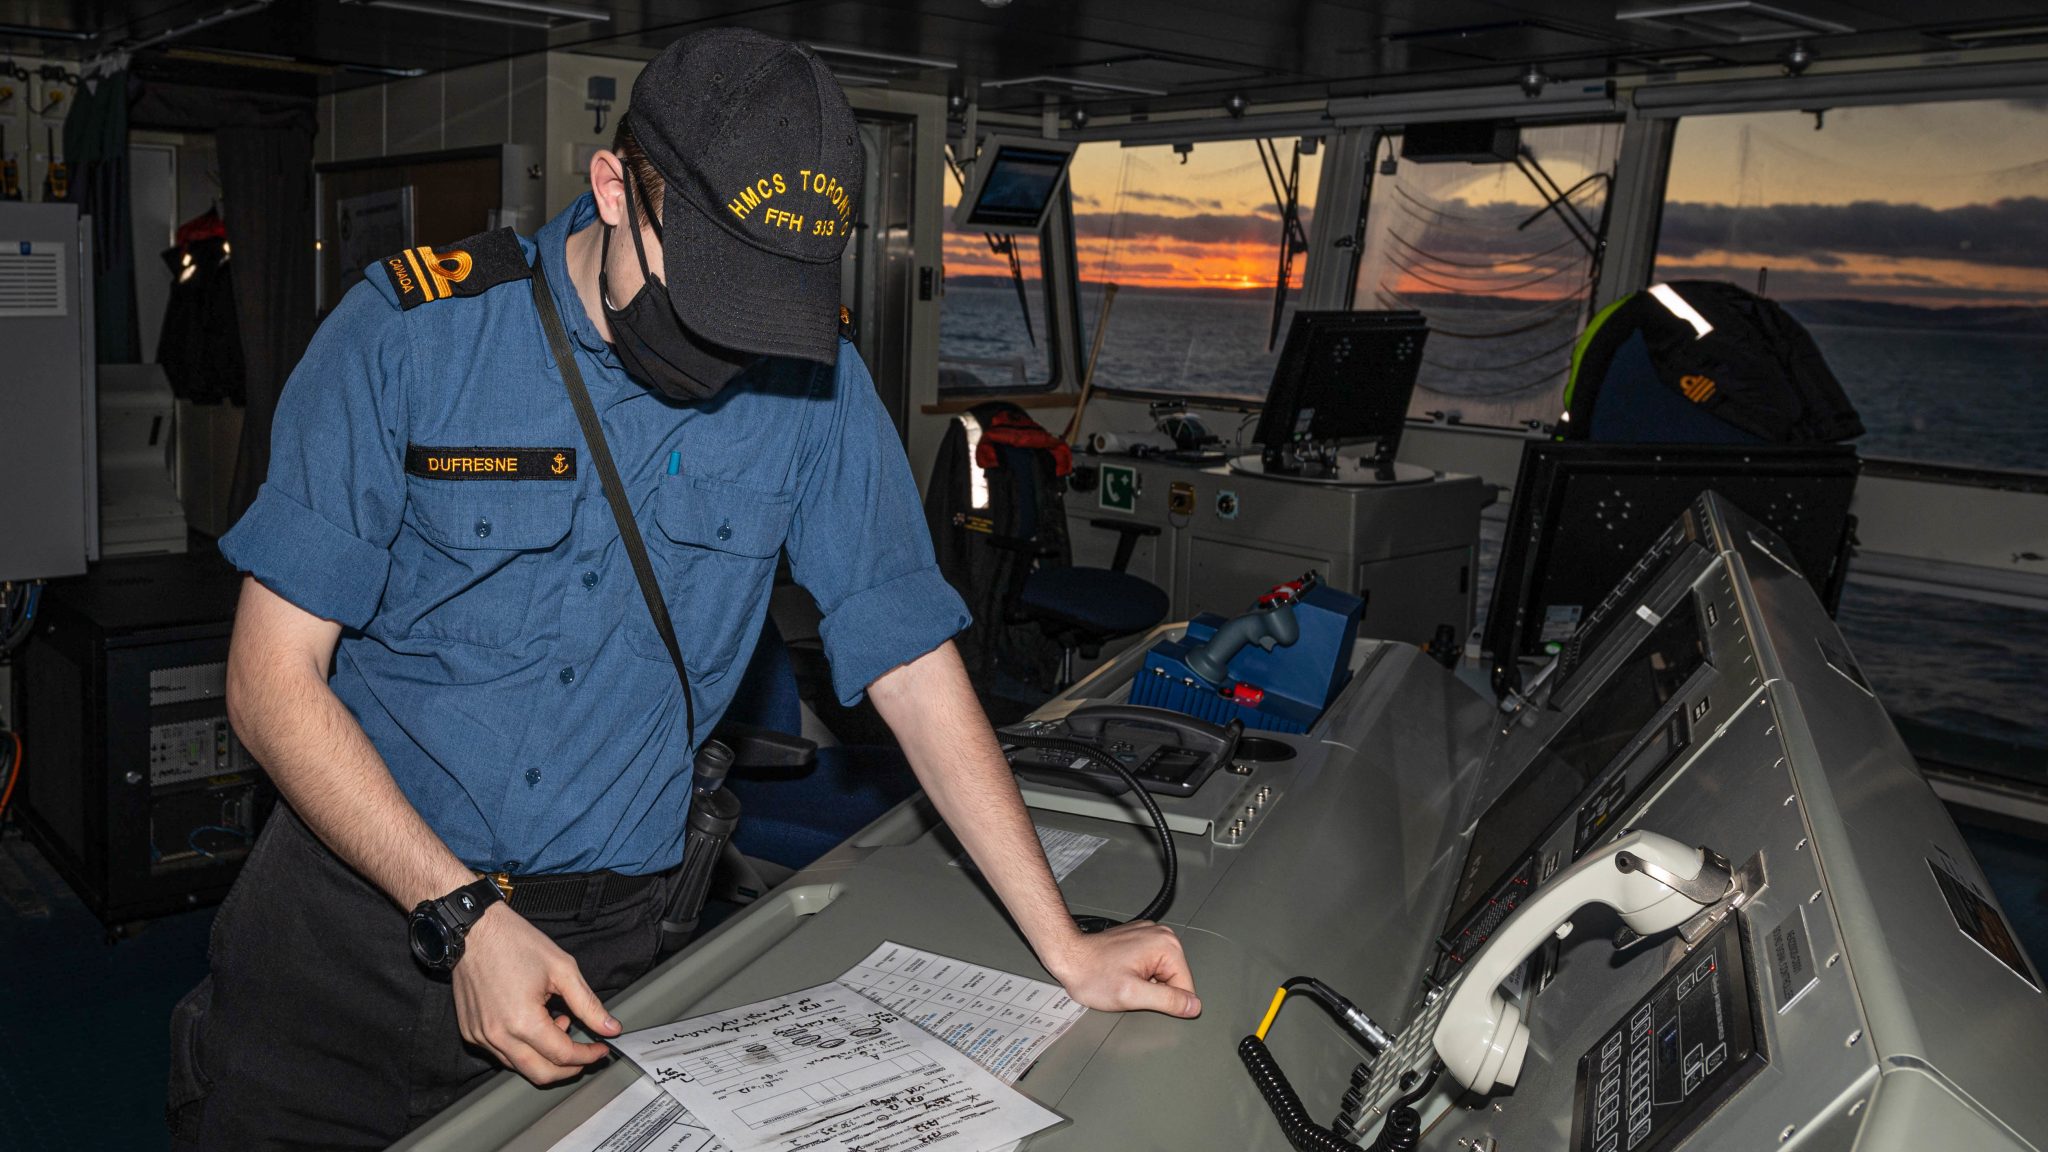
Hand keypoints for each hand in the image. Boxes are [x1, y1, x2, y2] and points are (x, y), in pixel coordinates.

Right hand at [452, 904, 622, 1083]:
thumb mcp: (562, 969)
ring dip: (545, 1057)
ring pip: (519, 1067)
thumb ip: (588, 1004)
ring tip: (558, 1024)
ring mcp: (480, 1036)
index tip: (601, 1048)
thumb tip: (611, 1028)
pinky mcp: (471, 1031)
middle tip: (586, 1052)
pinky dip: (523, 1048)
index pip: (563, 1056)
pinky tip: (534, 1023)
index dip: (588, 1056)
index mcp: (523, 1022)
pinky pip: (501, 1053)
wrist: (474, 930)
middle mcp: (498, 1036)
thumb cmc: (515, 943)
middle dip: (569, 1068)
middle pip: (541, 1074)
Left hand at [1042, 920, 1200, 1017]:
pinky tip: (1121, 973)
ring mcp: (1150, 936)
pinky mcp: (1139, 941)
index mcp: (1167, 946)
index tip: (1140, 995)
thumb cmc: (1091, 974)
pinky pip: (1150, 967)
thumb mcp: (1132, 995)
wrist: (1068, 957)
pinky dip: (1138, 975)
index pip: (1185, 988)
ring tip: (1123, 979)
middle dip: (1153, 991)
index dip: (1163, 1001)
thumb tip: (1193, 1006)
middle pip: (1174, 980)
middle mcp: (1162, 936)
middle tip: (1129, 987)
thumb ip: (1167, 1001)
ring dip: (1145, 984)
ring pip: (1162, 975)